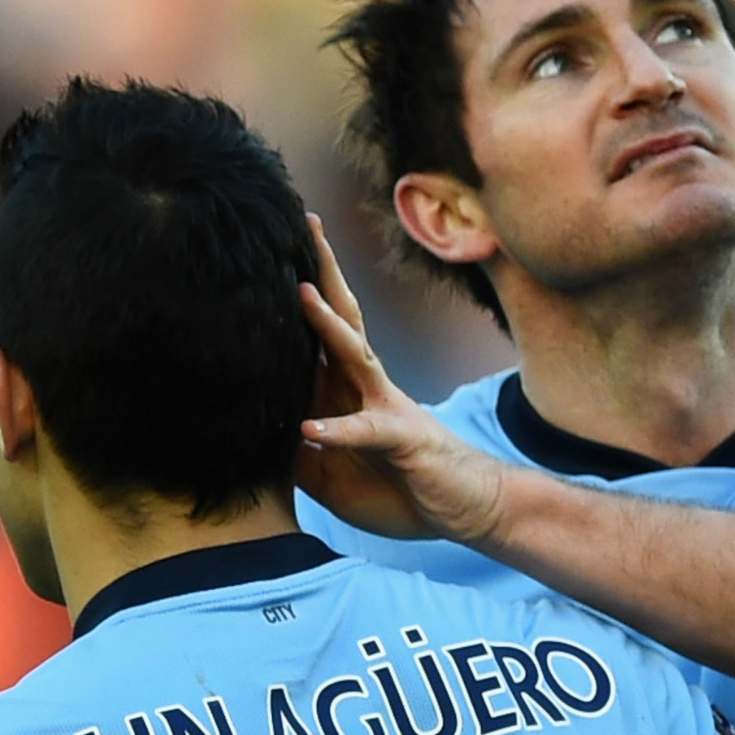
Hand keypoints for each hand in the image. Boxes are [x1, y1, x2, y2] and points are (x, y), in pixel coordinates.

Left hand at [296, 215, 507, 544]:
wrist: (473, 508)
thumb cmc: (405, 488)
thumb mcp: (335, 476)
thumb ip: (300, 455)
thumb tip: (261, 442)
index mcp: (350, 390)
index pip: (321, 333)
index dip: (300, 296)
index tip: (275, 252)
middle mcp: (369, 387)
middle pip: (343, 319)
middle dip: (321, 274)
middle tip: (304, 226)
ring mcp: (389, 406)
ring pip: (356, 357)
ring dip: (328, 326)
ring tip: (301, 295)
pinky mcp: (405, 439)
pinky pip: (368, 430)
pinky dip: (340, 428)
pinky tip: (312, 427)